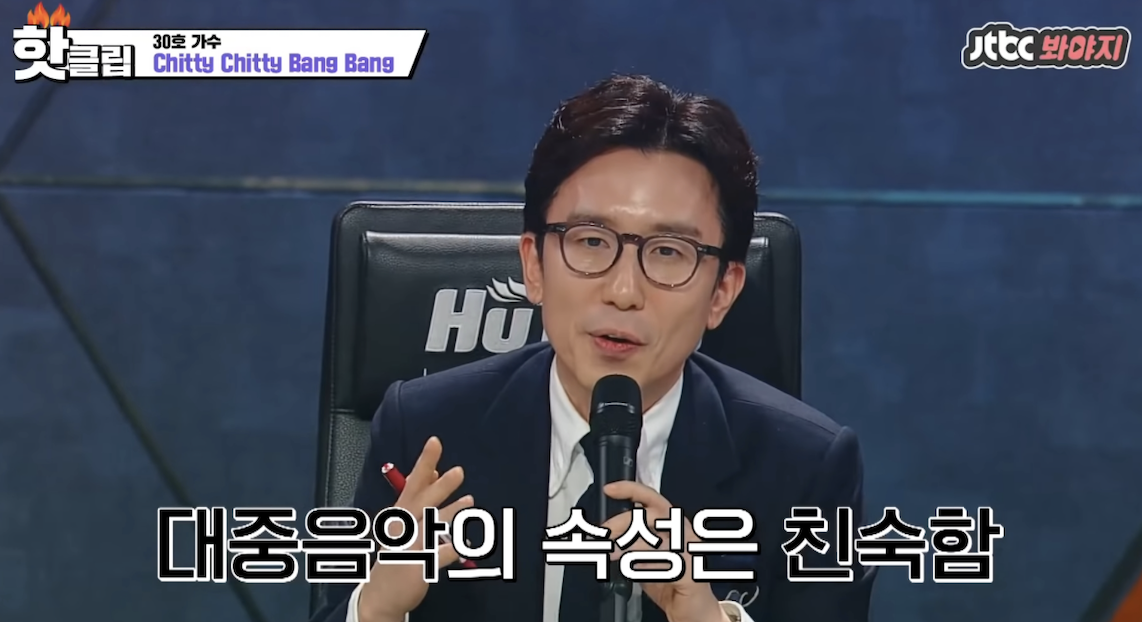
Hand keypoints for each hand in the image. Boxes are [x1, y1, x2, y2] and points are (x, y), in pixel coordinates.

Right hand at [358, 437, 473, 621]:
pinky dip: (451, 549)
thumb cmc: (396, 551)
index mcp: (398, 514)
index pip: (412, 483)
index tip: (435, 442)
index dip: (424, 463)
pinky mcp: (419, 567)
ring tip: (470, 501)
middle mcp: (402, 528)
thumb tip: (434, 471)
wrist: (380, 594)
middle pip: (421, 502)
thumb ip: (418, 496)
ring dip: (451, 513)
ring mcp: (409, 547)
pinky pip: (439, 555)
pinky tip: (464, 545)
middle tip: (459, 471)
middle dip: (440, 487)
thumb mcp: (401, 521)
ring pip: (432, 526)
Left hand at [601, 482, 730, 621]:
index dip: (631, 490)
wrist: (695, 611)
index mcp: (675, 525)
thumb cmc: (673, 584)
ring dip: (628, 546)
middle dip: (621, 523)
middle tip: (603, 536)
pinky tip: (632, 569)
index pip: (653, 499)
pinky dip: (644, 564)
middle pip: (650, 515)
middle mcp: (685, 532)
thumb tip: (607, 537)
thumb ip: (632, 544)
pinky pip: (663, 562)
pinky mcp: (691, 571)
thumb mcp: (646, 558)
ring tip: (610, 554)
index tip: (610, 490)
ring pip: (654, 538)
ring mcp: (690, 550)